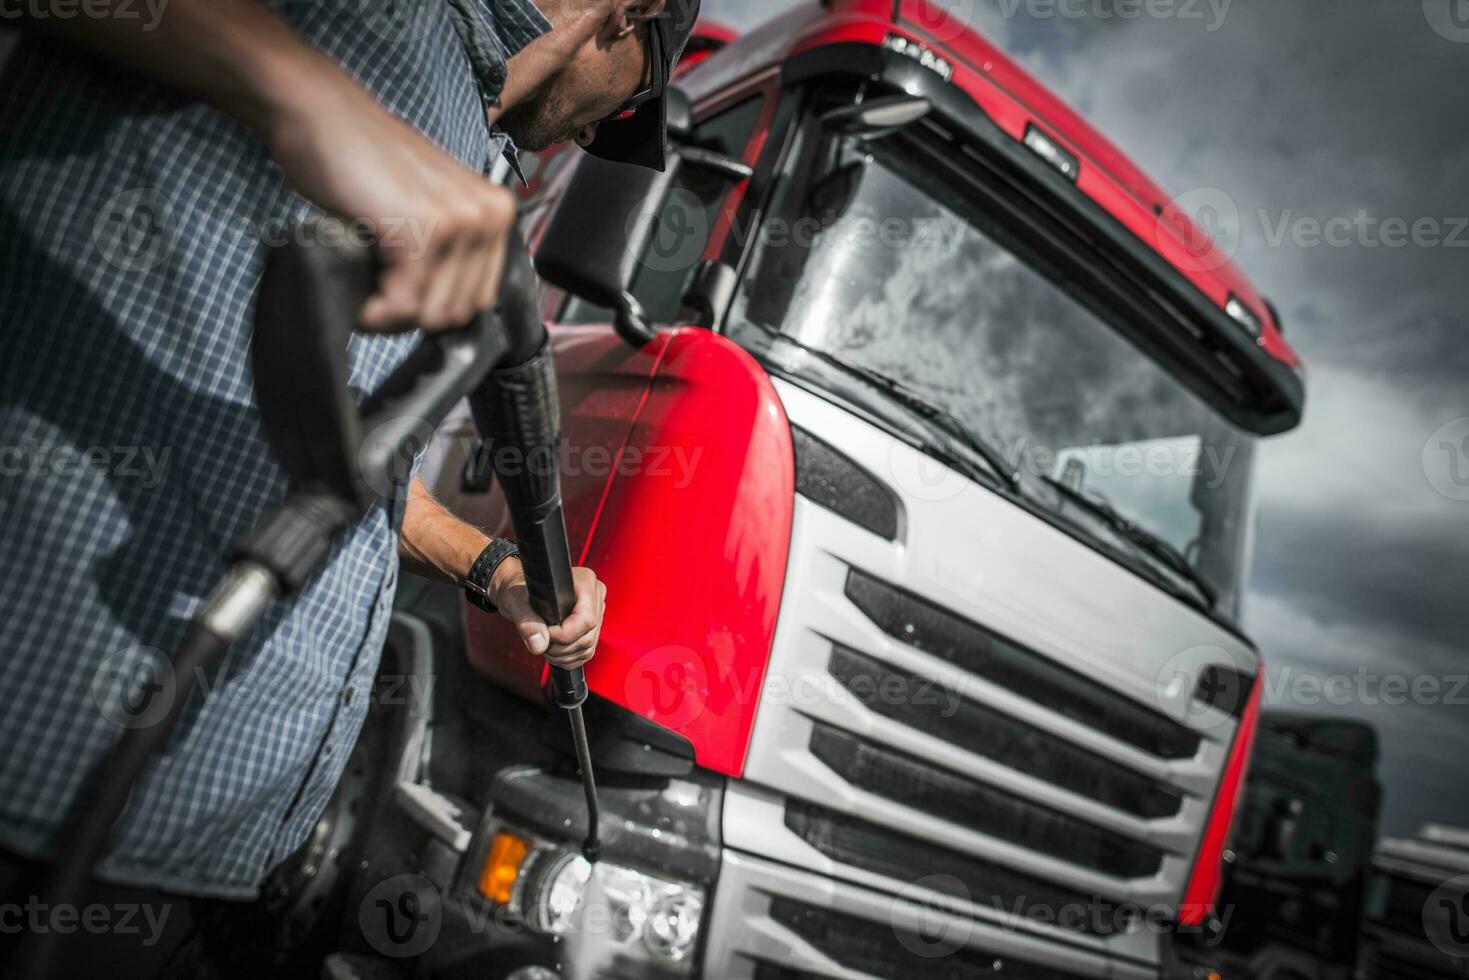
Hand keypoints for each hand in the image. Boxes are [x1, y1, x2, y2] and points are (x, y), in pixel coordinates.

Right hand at [264, 68, 515, 332]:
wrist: (319, 114)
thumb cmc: (361, 161)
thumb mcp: (425, 205)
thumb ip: (448, 250)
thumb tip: (440, 316)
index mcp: (496, 212)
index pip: (478, 299)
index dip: (433, 309)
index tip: (399, 301)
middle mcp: (489, 216)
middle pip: (457, 313)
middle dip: (412, 316)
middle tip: (376, 298)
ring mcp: (458, 222)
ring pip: (431, 314)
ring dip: (391, 318)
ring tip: (366, 293)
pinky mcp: (420, 230)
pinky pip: (402, 305)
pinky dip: (375, 313)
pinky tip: (360, 299)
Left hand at [489, 561, 606, 669]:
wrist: (521, 594)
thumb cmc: (519, 590)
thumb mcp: (517, 602)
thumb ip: (527, 622)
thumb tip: (539, 644)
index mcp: (584, 582)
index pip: (586, 620)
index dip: (563, 634)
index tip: (544, 633)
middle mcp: (594, 596)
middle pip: (587, 637)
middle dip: (560, 648)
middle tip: (540, 641)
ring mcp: (595, 613)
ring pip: (587, 648)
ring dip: (562, 656)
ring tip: (544, 644)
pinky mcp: (591, 628)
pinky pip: (586, 653)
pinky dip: (567, 659)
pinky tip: (553, 649)